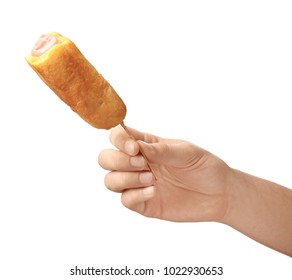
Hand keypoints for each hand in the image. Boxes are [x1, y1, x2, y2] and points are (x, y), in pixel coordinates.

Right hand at [98, 126, 231, 221]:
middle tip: (143, 164)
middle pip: (106, 158)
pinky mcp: (144, 203)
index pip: (118, 136)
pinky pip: (125, 200)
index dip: (119, 140)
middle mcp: (138, 163)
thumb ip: (161, 150)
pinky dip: (134, 195)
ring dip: (125, 178)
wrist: (220, 194)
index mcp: (146, 145)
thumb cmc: (204, 166)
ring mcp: (139, 184)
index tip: (134, 148)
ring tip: (152, 179)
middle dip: (118, 161)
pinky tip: (154, 191)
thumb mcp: (186, 152)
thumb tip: (136, 146)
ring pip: (110, 180)